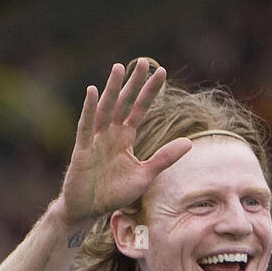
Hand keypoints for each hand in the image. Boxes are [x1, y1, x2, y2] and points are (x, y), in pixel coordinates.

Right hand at [59, 59, 191, 225]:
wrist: (89, 209)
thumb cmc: (115, 193)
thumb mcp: (145, 175)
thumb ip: (164, 158)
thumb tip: (189, 143)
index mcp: (125, 138)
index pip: (139, 109)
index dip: (149, 92)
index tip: (161, 72)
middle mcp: (111, 134)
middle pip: (123, 103)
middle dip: (133, 83)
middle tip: (142, 61)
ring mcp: (96, 139)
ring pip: (105, 109)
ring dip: (112, 89)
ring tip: (118, 68)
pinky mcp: (82, 149)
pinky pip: (86, 126)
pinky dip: (89, 109)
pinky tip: (92, 92)